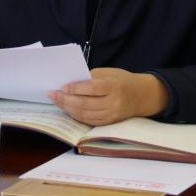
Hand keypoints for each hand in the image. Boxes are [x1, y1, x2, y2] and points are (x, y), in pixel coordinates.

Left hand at [47, 67, 168, 124]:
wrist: (142, 96)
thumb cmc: (122, 80)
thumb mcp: (109, 73)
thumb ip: (91, 78)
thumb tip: (69, 84)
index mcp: (114, 86)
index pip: (91, 88)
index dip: (75, 88)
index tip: (62, 87)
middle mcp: (113, 103)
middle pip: (85, 104)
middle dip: (65, 100)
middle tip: (52, 95)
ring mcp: (111, 115)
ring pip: (85, 114)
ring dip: (68, 108)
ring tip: (56, 101)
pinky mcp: (109, 123)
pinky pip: (89, 121)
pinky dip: (76, 115)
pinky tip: (67, 109)